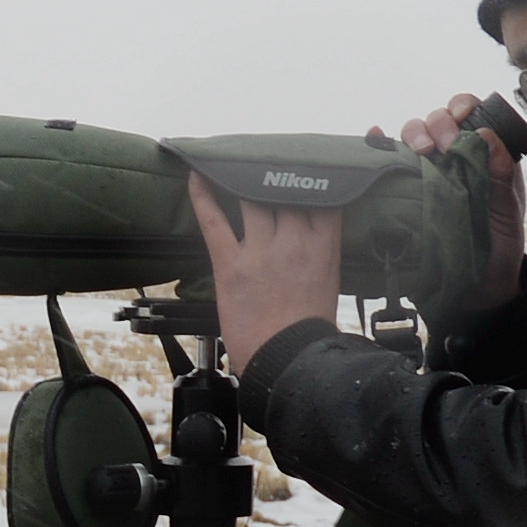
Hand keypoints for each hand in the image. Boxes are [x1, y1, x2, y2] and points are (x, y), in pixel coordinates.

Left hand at [185, 176, 343, 375]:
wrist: (288, 360)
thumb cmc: (309, 328)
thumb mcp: (329, 280)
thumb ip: (320, 249)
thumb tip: (311, 227)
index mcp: (323, 245)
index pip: (321, 195)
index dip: (310, 180)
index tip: (302, 171)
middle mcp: (293, 241)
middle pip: (283, 192)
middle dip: (275, 179)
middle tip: (264, 167)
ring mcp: (260, 251)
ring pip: (251, 198)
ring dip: (243, 182)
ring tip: (234, 165)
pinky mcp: (230, 264)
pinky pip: (214, 221)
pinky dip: (203, 196)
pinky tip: (196, 174)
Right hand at [371, 90, 526, 311]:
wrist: (473, 289)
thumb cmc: (496, 248)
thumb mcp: (507, 213)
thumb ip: (502, 177)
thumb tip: (487, 135)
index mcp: (481, 157)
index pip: (469, 115)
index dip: (462, 109)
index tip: (461, 124)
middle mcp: (452, 158)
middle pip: (437, 120)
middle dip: (437, 123)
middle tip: (439, 146)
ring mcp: (425, 173)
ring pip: (411, 135)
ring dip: (411, 132)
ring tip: (416, 150)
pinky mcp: (402, 191)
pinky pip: (385, 161)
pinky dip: (376, 143)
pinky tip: (374, 136)